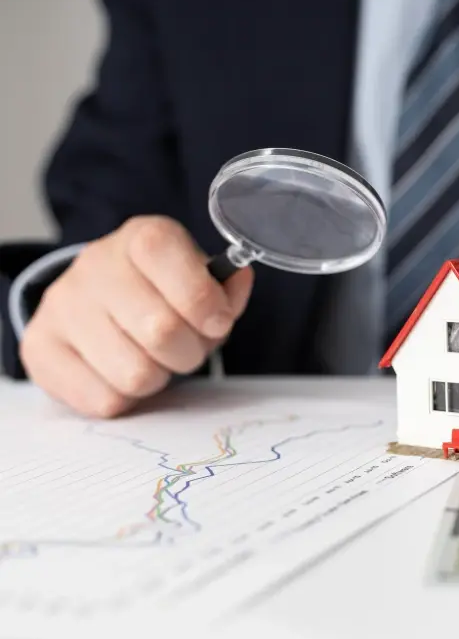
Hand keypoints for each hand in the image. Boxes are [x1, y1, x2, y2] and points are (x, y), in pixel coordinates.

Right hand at [20, 216, 253, 417]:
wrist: (98, 303)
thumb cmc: (164, 295)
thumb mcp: (201, 282)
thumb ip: (226, 290)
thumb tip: (238, 281)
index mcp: (142, 239)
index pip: (165, 254)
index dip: (203, 300)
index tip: (217, 322)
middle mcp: (96, 265)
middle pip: (161, 331)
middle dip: (190, 353)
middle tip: (186, 349)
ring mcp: (62, 306)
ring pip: (134, 374)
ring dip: (158, 378)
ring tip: (153, 359)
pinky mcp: (40, 348)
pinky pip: (103, 399)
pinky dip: (126, 398)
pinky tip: (122, 373)